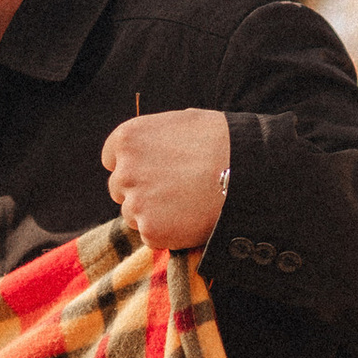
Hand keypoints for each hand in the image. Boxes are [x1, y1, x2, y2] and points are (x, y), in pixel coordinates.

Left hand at [103, 106, 230, 252]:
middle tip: (174, 189)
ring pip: (134, 214)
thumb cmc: (221, 141)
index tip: (151, 170)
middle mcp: (124, 171)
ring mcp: (135, 203)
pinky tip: (190, 217)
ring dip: (153, 212)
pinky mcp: (150, 231)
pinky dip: (167, 232)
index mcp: (128, 139)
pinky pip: (151, 234)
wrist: (246, 172)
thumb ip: (155, 138)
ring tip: (187, 202)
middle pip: (120, 189)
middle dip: (141, 190)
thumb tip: (152, 146)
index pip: (111, 159)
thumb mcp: (181, 123)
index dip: (132, 166)